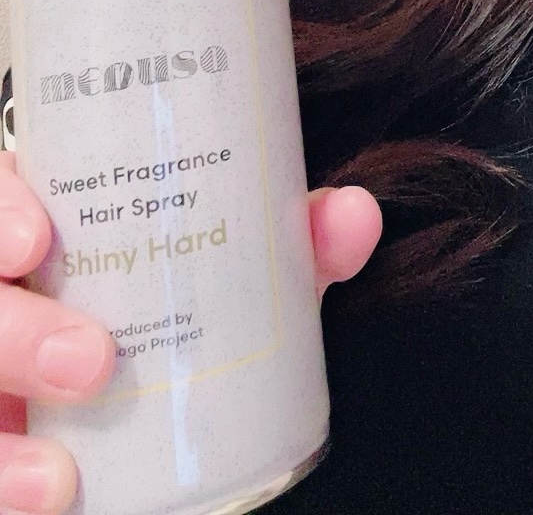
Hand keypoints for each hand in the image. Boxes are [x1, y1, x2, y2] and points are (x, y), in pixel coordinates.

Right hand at [0, 154, 381, 514]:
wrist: (174, 411)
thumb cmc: (192, 303)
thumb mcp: (240, 272)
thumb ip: (294, 241)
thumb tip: (354, 212)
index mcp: (47, 221)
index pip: (0, 190)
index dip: (0, 208)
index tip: (37, 240)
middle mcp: (9, 288)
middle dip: (14, 332)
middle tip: (93, 362)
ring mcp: (0, 349)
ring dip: (5, 431)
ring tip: (63, 474)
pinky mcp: (6, 429)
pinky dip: (9, 478)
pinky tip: (52, 492)